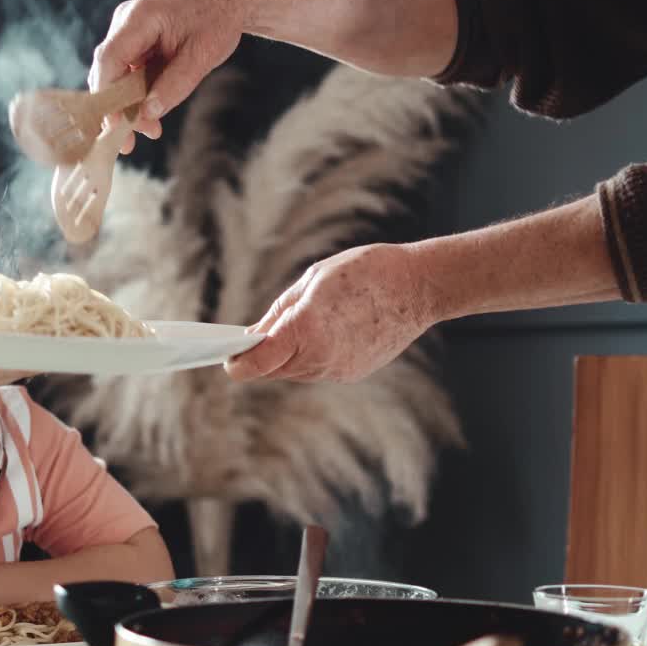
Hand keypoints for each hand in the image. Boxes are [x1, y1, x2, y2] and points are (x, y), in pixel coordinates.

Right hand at [89, 0, 246, 152]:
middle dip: (117, 108)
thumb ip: (175, 84)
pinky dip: (137, 95)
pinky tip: (151, 116)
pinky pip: (129, 73)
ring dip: (129, 105)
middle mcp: (126, 23)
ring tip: (150, 131)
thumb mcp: (202, 56)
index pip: (110, 58)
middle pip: (108, 70)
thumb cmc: (216, 19)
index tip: (113, 125)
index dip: (107, 94)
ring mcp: (128, 32)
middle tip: (130, 144)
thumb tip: (149, 113)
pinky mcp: (136, 43)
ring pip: (117, 75)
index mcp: (140, 18)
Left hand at [224, 244, 438, 382]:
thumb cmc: (366, 272)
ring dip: (288, 355)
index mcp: (306, 328)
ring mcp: (339, 370)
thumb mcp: (315, 279)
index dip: (238, 362)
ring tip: (297, 327)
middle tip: (256, 336)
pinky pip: (319, 369)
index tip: (228, 358)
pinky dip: (313, 355)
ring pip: (296, 372)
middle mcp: (321, 357)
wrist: (418, 287)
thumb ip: (281, 310)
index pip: (257, 362)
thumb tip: (256, 333)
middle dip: (262, 356)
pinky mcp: (353, 373)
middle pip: (273, 369)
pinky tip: (327, 332)